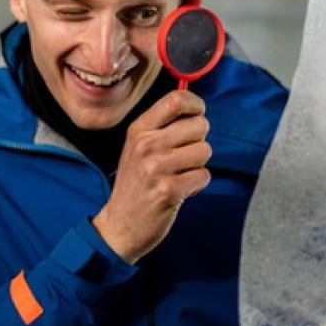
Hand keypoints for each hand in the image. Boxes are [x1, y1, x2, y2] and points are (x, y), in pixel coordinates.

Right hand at [92, 90, 212, 263]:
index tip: (197, 115)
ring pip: (205, 150)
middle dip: (199, 141)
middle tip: (183, 157)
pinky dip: (198, 184)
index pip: (176, 99)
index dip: (196, 105)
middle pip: (199, 125)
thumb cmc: (136, 183)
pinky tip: (180, 190)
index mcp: (139, 130)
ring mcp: (156, 168)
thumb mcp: (138, 147)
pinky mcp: (169, 190)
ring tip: (179, 175)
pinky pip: (204, 175)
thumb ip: (162, 126)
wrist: (120, 226)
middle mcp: (146, 145)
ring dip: (198, 165)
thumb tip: (196, 109)